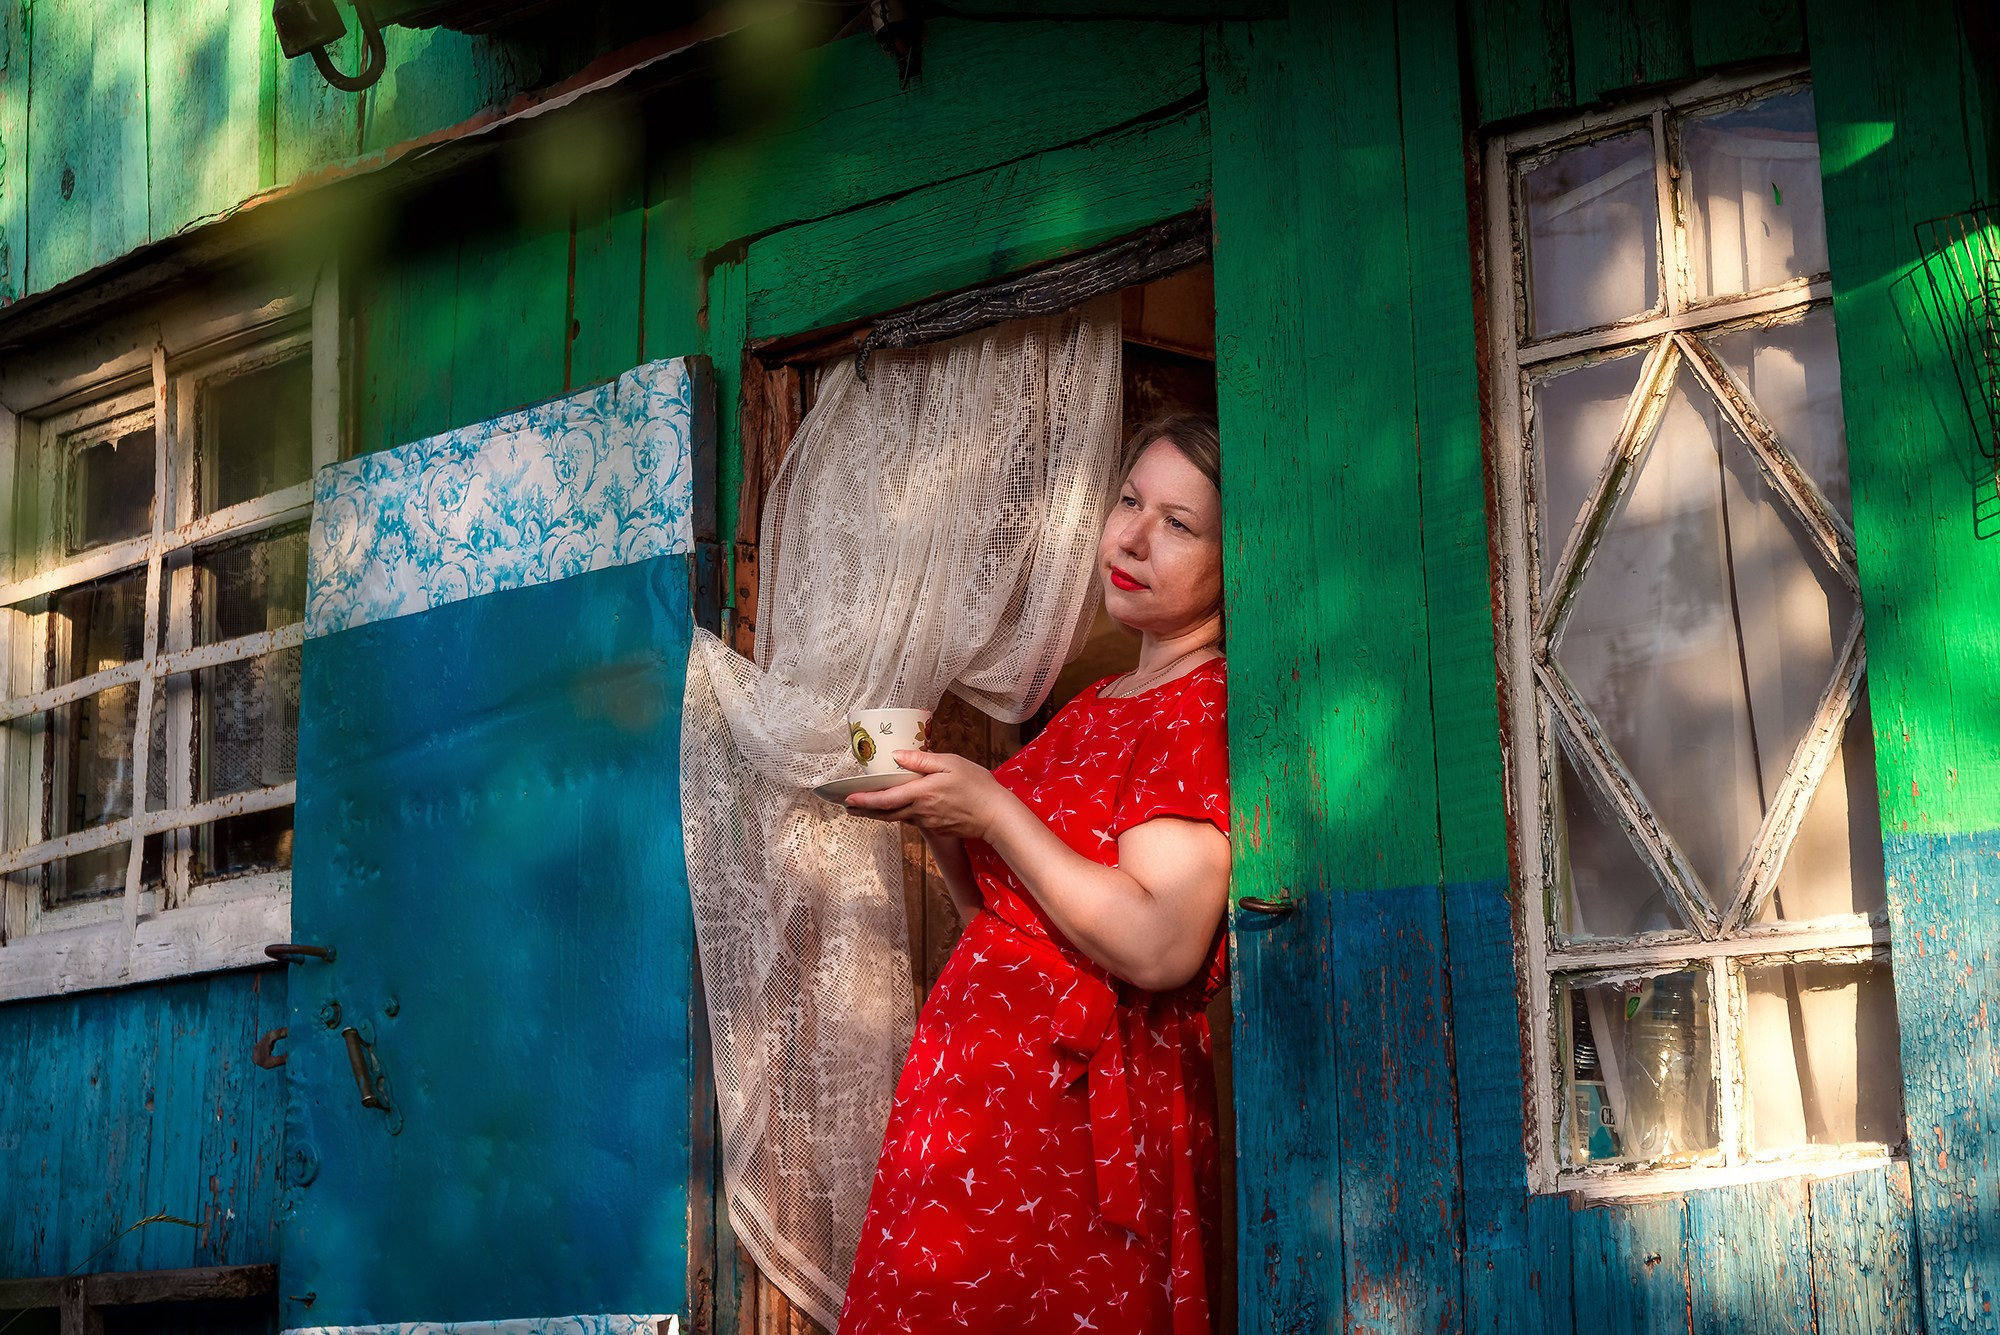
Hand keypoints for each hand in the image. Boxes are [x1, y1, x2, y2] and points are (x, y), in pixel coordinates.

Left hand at [842, 750, 1012, 840]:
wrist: (996, 815)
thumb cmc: (977, 786)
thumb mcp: (951, 763)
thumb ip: (922, 760)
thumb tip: (896, 756)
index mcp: (921, 793)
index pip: (885, 799)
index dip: (864, 800)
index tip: (847, 799)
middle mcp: (920, 811)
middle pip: (885, 813)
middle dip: (864, 810)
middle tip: (847, 806)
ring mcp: (927, 822)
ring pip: (897, 818)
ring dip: (879, 813)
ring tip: (865, 807)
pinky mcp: (936, 828)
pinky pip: (912, 820)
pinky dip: (899, 814)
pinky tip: (897, 808)